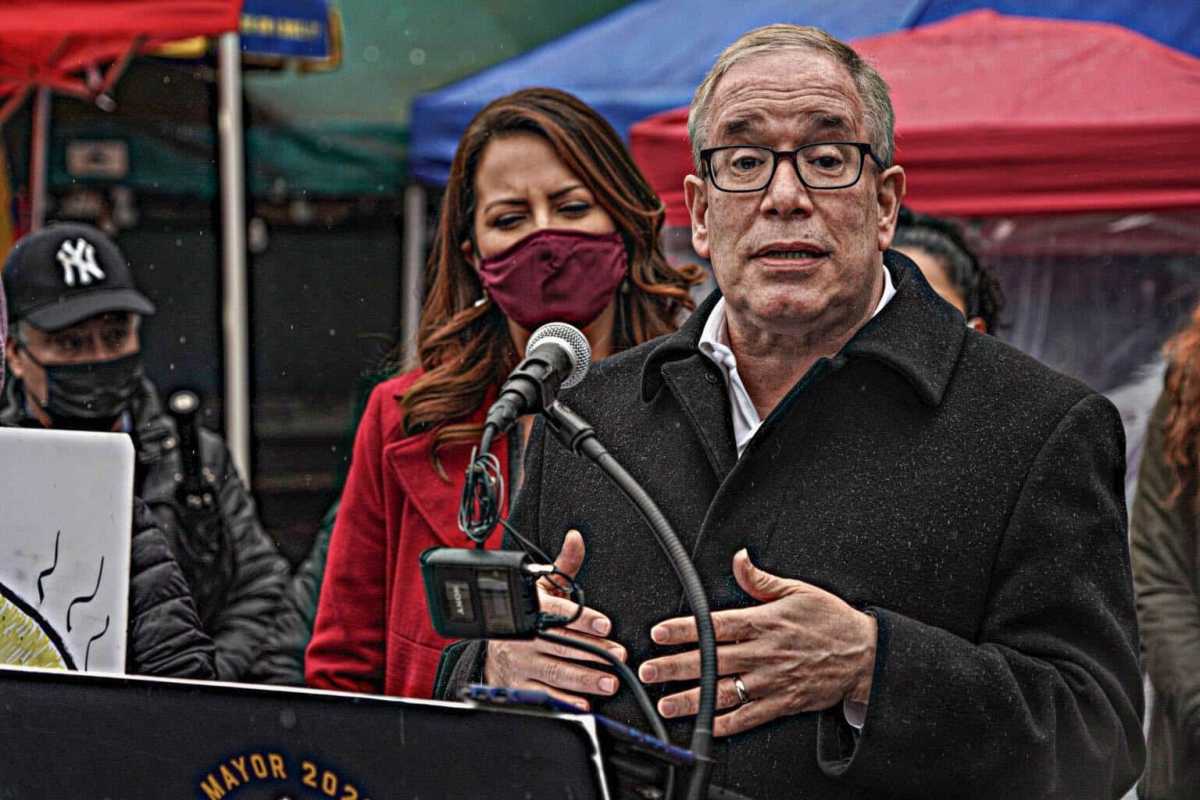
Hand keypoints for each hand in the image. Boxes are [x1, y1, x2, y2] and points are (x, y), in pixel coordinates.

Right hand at [485, 530, 625, 710]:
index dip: (582, 620)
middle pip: (560, 645)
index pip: (557, 613)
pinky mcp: (520, 687)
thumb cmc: (529, 617)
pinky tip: (584, 702)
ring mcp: (520, 664)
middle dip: (593, 652)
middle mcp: (524, 638)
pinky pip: (544, 695)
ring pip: (555, 671)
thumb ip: (564, 567)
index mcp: (532, 610)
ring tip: (610, 682)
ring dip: (584, 678)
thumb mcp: (542, 589)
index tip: (606, 626)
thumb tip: (576, 538)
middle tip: (619, 656)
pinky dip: (565, 700)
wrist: (494, 651)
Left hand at [638, 548, 876, 735]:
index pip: (715, 626)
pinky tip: (705, 725)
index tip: (659, 633)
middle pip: (711, 661)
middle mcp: (764, 653)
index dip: (684, 630)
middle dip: (676, 667)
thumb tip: (740, 559)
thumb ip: (761, 580)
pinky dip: (725, 723)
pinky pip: (748, 716)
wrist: (865, 655)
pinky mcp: (782, 703)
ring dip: (692, 699)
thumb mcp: (798, 590)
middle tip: (649, 670)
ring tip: (666, 704)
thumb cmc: (831, 621)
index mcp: (764, 623)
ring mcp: (772, 681)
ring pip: (724, 692)